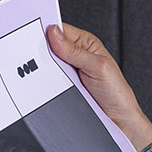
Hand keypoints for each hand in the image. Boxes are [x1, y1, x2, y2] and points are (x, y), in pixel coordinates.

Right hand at [47, 22, 151, 151]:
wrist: (118, 121)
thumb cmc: (117, 92)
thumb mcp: (98, 66)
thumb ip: (75, 51)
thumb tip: (54, 34)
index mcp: (86, 44)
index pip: (60, 30)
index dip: (46, 30)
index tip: (33, 33)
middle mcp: (75, 56)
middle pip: (49, 47)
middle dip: (42, 50)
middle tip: (36, 55)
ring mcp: (67, 72)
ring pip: (46, 65)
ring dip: (43, 69)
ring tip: (44, 72)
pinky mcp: (62, 87)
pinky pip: (47, 81)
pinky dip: (44, 83)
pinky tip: (44, 84)